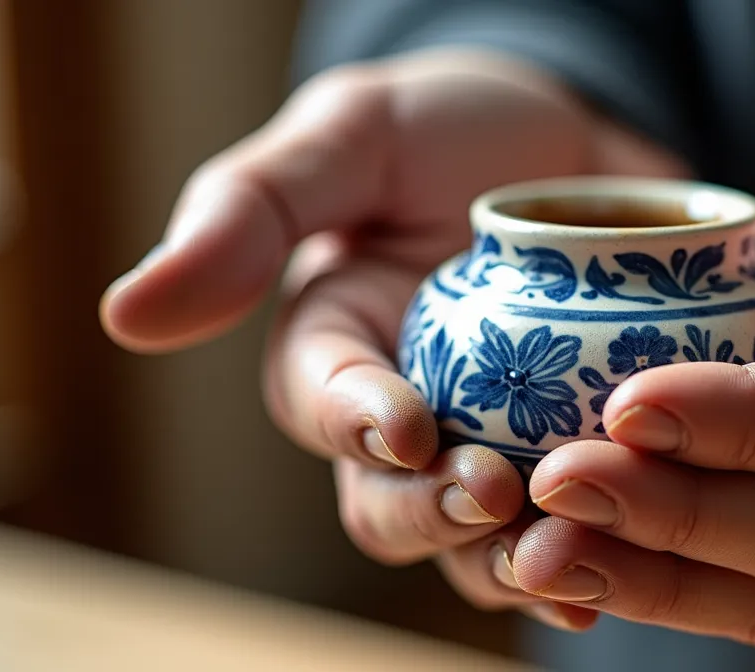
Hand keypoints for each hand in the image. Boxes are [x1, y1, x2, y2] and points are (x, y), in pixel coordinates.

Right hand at [99, 48, 688, 631]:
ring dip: (516, 562)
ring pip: (484, 541)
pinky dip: (599, 550)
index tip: (405, 426)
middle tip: (494, 496)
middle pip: (395, 505)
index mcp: (338, 350)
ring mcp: (498, 442)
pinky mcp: (580, 449)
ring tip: (567, 561)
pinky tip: (627, 565)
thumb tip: (127, 316)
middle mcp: (410, 416)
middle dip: (435, 514)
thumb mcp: (353, 137)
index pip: (326, 405)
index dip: (357, 424)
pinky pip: (581, 522)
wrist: (581, 142)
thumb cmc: (450, 130)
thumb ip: (251, 211)